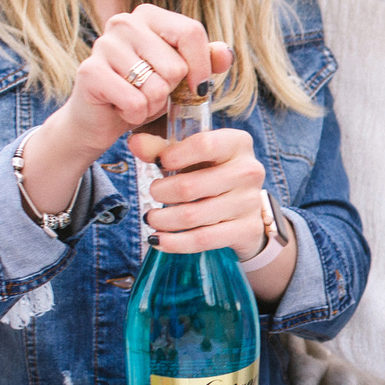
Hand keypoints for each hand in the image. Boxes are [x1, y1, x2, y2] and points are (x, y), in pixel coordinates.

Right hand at [18, 7, 229, 219]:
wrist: (102, 118)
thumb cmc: (145, 91)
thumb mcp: (182, 75)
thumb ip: (205, 61)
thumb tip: (225, 53)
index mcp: (149, 15)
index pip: (191, 32)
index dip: (202, 67)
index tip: (197, 87)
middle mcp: (124, 22)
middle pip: (176, 66)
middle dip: (170, 91)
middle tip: (151, 92)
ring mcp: (103, 44)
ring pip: (156, 87)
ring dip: (152, 105)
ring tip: (137, 100)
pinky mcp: (90, 72)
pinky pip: (135, 103)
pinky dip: (135, 115)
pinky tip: (122, 108)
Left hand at [128, 123, 270, 256]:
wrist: (245, 208)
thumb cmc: (212, 173)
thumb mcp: (192, 156)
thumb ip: (161, 148)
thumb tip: (135, 143)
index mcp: (237, 144)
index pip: (204, 145)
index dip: (174, 155)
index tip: (160, 163)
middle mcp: (249, 171)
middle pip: (190, 186)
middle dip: (161, 192)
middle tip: (154, 193)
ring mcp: (249, 203)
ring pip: (192, 215)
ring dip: (163, 219)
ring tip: (151, 217)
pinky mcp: (246, 230)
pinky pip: (203, 239)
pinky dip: (175, 242)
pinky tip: (159, 239)